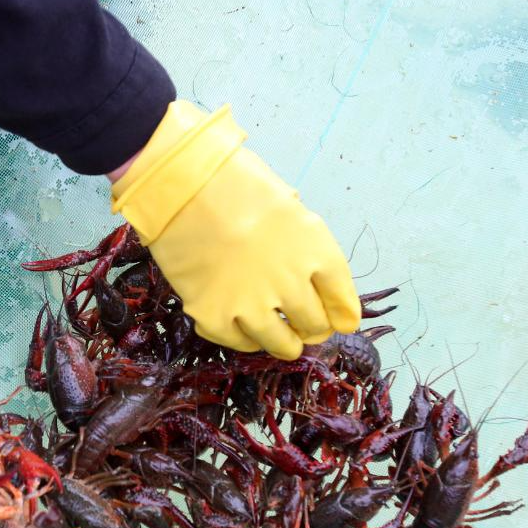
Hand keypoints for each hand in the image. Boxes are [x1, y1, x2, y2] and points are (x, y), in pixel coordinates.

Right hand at [109, 101, 359, 359]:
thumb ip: (302, 241)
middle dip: (312, 328)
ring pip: (282, 345)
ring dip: (284, 343)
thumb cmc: (235, 182)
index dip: (342, 314)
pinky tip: (241, 327)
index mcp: (317, 252)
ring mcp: (253, 306)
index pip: (343, 301)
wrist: (183, 189)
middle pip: (315, 325)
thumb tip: (304, 268)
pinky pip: (239, 342)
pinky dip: (244, 338)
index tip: (340, 321)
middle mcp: (292, 286)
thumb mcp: (286, 204)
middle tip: (303, 326)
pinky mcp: (215, 318)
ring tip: (279, 338)